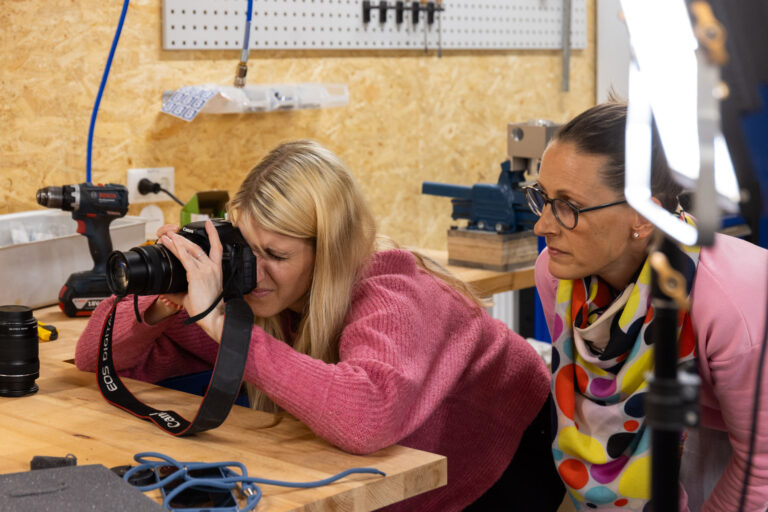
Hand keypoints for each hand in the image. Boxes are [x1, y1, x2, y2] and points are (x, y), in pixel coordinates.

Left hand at [159, 220, 225, 340]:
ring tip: (167, 236)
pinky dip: (177, 249)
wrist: (212, 316)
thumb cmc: (206, 308)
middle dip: (184, 238)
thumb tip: (168, 292)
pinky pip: (185, 257)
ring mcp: (205, 269)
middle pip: (198, 246)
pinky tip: (171, 243)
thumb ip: (180, 292)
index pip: (217, 248)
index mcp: (216, 271)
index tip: (209, 225)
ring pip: (190, 250)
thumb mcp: (193, 297)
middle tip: (173, 232)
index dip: (213, 235)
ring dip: (177, 241)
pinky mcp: (196, 274)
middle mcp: (212, 267)